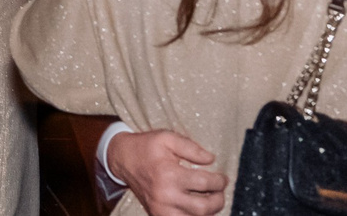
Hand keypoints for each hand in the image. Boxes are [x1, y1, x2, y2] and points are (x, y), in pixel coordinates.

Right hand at [107, 128, 225, 215]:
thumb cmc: (146, 147)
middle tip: (220, 191)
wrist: (123, 160)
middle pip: (203, 208)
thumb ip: (191, 148)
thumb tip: (211, 159)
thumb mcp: (167, 138)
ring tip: (209, 199)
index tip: (223, 178)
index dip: (219, 181)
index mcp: (169, 175)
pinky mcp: (157, 215)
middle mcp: (165, 196)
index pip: (205, 183)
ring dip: (208, 212)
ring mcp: (161, 209)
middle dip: (218, 200)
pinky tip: (196, 206)